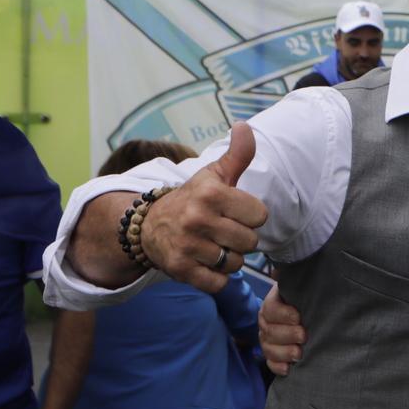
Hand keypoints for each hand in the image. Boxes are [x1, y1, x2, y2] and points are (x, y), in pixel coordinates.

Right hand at [142, 124, 270, 293]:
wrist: (148, 226)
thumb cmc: (192, 199)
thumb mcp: (214, 175)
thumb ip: (237, 155)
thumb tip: (245, 126)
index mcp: (211, 193)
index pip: (260, 215)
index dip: (250, 216)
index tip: (234, 213)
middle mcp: (198, 218)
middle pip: (250, 242)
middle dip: (240, 239)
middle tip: (222, 231)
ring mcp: (188, 245)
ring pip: (235, 264)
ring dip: (228, 259)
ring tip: (212, 246)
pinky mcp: (180, 269)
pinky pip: (218, 283)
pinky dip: (216, 277)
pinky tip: (204, 262)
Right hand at [260, 284, 305, 376]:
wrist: (306, 312)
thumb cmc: (305, 299)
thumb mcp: (302, 287)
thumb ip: (297, 280)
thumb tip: (287, 271)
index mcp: (273, 303)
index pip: (271, 308)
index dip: (283, 314)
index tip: (298, 317)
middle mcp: (266, 321)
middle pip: (269, 330)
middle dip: (287, 335)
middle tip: (304, 336)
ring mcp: (268, 339)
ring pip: (268, 348)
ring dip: (284, 352)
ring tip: (299, 354)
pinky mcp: (273, 354)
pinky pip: (270, 363)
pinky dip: (278, 366)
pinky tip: (288, 368)